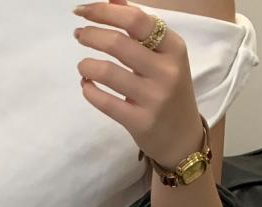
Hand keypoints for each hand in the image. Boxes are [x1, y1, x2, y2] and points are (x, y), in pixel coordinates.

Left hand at [73, 1, 204, 166]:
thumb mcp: (164, 56)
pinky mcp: (140, 122)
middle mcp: (166, 71)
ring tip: (83, 65)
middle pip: (118, 44)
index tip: (84, 10)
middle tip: (79, 34)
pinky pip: (105, 102)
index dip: (105, 12)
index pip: (136, 20)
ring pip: (108, 73)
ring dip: (87, 65)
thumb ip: (140, 28)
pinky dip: (89, 90)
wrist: (182, 138)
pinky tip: (86, 84)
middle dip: (91, 35)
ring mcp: (154, 98)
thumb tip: (112, 0)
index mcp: (174, 47)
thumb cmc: (169, 90)